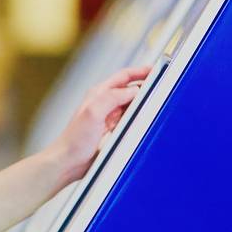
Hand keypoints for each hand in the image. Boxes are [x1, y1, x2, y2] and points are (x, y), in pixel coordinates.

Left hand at [44, 65, 150, 188]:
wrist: (68, 161)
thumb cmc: (75, 139)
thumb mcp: (93, 113)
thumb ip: (112, 98)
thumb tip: (133, 91)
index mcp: (98, 94)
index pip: (124, 77)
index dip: (140, 72)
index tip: (156, 70)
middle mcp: (104, 102)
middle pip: (130, 88)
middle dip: (146, 85)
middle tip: (162, 86)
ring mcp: (108, 116)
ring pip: (131, 103)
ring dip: (144, 101)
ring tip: (158, 100)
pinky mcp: (112, 129)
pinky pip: (130, 117)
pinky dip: (140, 115)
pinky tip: (147, 118)